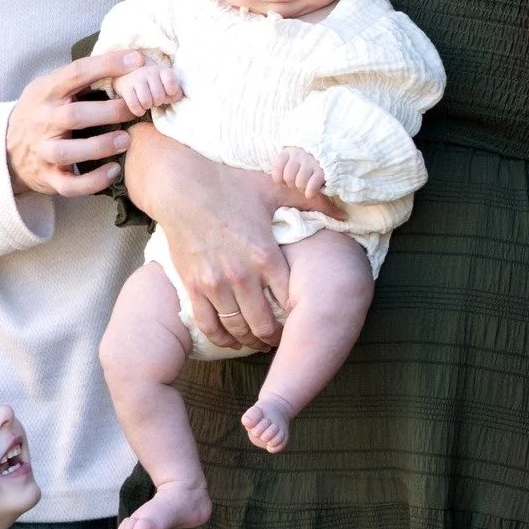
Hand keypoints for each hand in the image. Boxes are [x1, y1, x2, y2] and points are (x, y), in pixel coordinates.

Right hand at [4, 51, 141, 197]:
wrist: (7, 148)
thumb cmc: (43, 112)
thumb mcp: (51, 88)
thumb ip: (80, 79)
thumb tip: (125, 59)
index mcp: (46, 92)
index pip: (77, 73)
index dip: (107, 65)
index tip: (137, 60)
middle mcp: (42, 120)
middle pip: (74, 115)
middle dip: (109, 112)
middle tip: (136, 109)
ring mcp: (42, 151)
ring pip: (68, 152)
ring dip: (100, 146)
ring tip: (126, 140)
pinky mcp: (47, 177)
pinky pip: (70, 185)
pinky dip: (93, 181)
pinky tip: (113, 171)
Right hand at [113, 60, 182, 115]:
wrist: (130, 74)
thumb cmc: (154, 84)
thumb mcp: (166, 85)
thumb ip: (175, 92)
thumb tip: (175, 95)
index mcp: (162, 70)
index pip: (171, 81)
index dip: (171, 92)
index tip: (167, 93)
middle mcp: (149, 71)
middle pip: (159, 96)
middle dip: (158, 102)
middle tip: (154, 98)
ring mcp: (136, 78)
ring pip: (146, 101)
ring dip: (147, 106)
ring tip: (147, 102)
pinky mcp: (125, 87)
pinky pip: (134, 105)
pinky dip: (139, 111)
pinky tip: (140, 108)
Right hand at [124, 125, 292, 348]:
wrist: (182, 188)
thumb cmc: (230, 186)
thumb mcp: (275, 189)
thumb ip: (312, 202)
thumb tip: (346, 211)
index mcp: (266, 255)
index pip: (289, 301)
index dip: (297, 316)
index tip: (300, 320)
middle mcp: (242, 275)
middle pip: (265, 325)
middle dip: (275, 338)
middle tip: (280, 340)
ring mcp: (215, 284)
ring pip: (238, 329)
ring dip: (250, 341)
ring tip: (258, 342)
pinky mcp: (193, 287)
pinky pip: (209, 325)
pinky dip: (221, 338)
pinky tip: (231, 339)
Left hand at [272, 145, 326, 200]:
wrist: (324, 152)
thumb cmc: (302, 161)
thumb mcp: (290, 157)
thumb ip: (280, 165)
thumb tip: (271, 179)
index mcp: (289, 152)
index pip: (277, 166)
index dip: (278, 177)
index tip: (282, 180)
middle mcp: (300, 156)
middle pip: (288, 176)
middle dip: (291, 184)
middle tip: (295, 184)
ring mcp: (311, 163)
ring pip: (300, 182)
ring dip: (301, 188)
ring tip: (303, 187)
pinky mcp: (322, 171)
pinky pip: (312, 185)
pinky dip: (310, 192)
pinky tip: (309, 194)